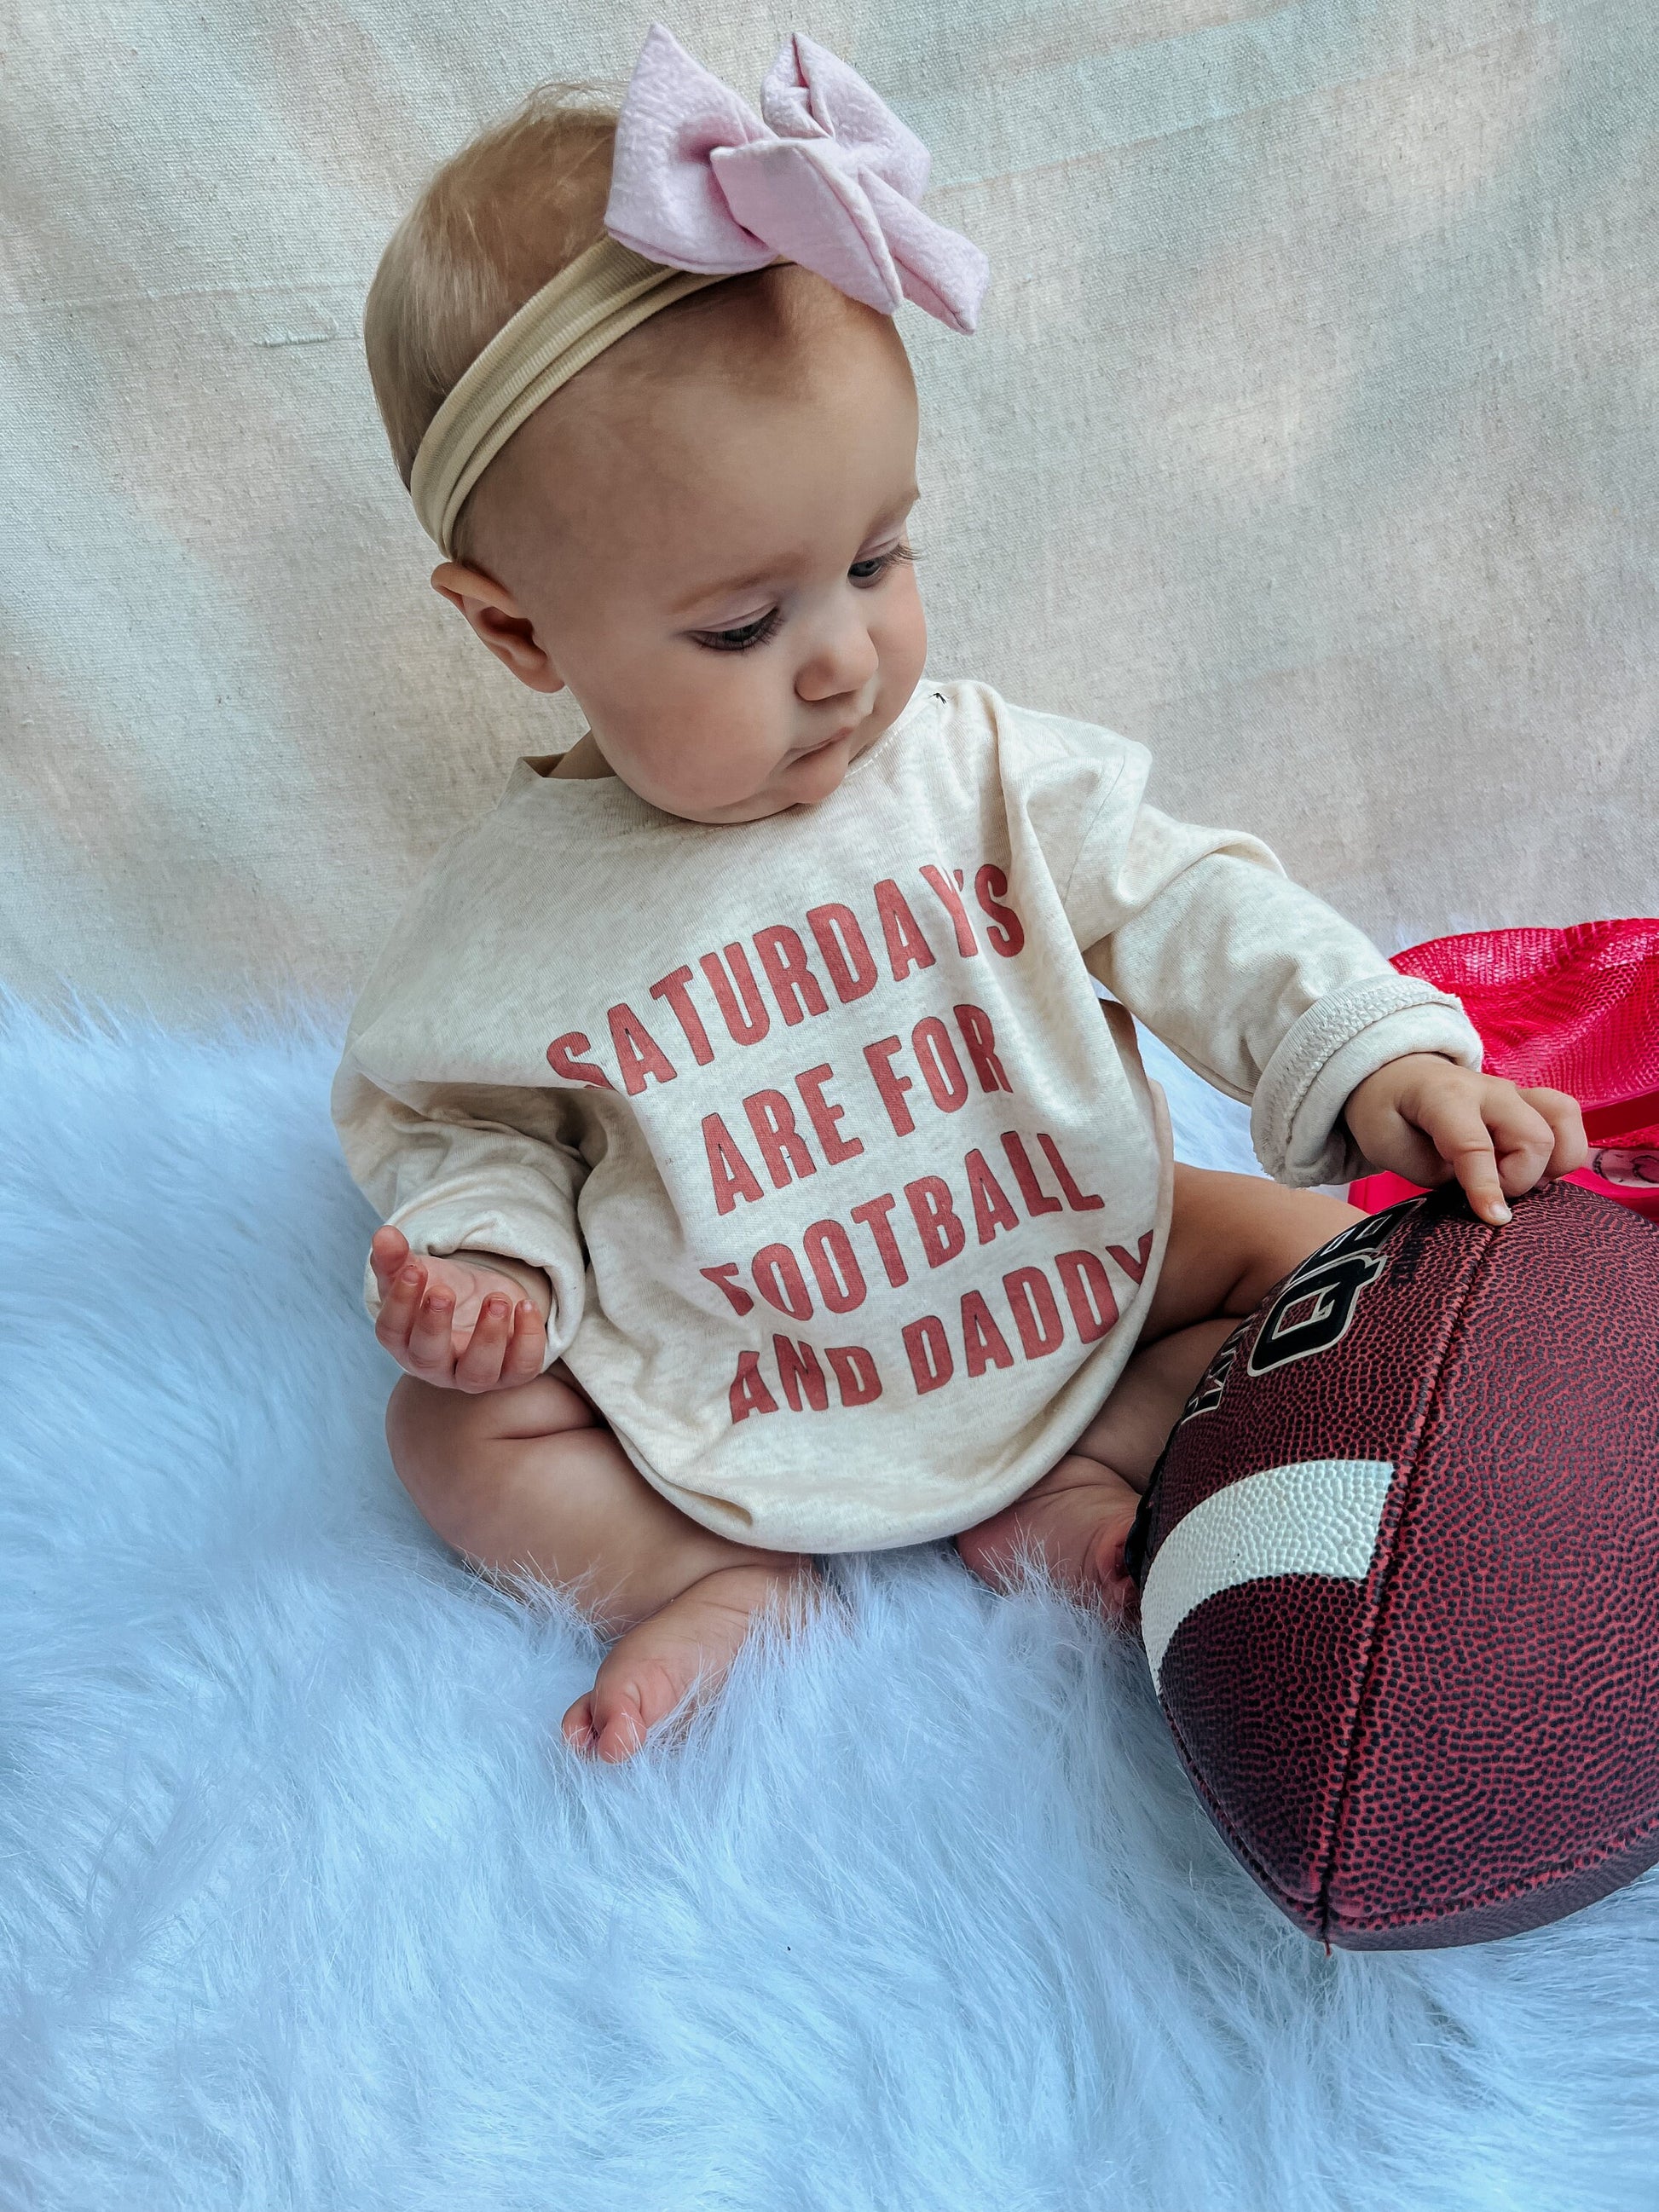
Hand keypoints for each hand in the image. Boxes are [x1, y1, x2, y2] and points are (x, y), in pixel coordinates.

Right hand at [369, 1225, 548, 1390]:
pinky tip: (526, 1305)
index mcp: (404, 1342)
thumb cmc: (439, 1292)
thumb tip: (384, 1234)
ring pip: (478, 1373)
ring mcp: (474, 1374)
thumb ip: (396, 1258)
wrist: (481, 1304)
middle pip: (427, 1359)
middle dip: (434, 1326)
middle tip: (444, 1292)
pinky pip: (522, 1367)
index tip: (414, 1270)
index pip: (392, 1331)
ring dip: (488, 1337)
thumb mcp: (416, 1273)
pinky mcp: (511, 1373)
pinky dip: (529, 1339)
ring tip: (497, 1300)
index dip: (400, 1302)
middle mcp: (436, 1366)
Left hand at [1343, 1054, 1587, 1227]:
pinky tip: (1536, 1169)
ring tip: (1518, 1179)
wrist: (1396, 1075)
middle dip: (1519, 1179)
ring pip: (1563, 1121)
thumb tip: (1484, 1196)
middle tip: (1490, 1192)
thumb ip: (1433, 1172)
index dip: (1486, 1186)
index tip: (1495, 1220)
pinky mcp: (1531, 1100)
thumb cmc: (1388, 1112)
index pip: (1474, 1145)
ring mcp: (1515, 1092)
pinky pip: (1566, 1118)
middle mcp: (1489, 1090)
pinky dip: (1562, 1149)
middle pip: (1534, 1137)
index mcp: (1445, 1097)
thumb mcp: (1387, 1145)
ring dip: (1551, 1163)